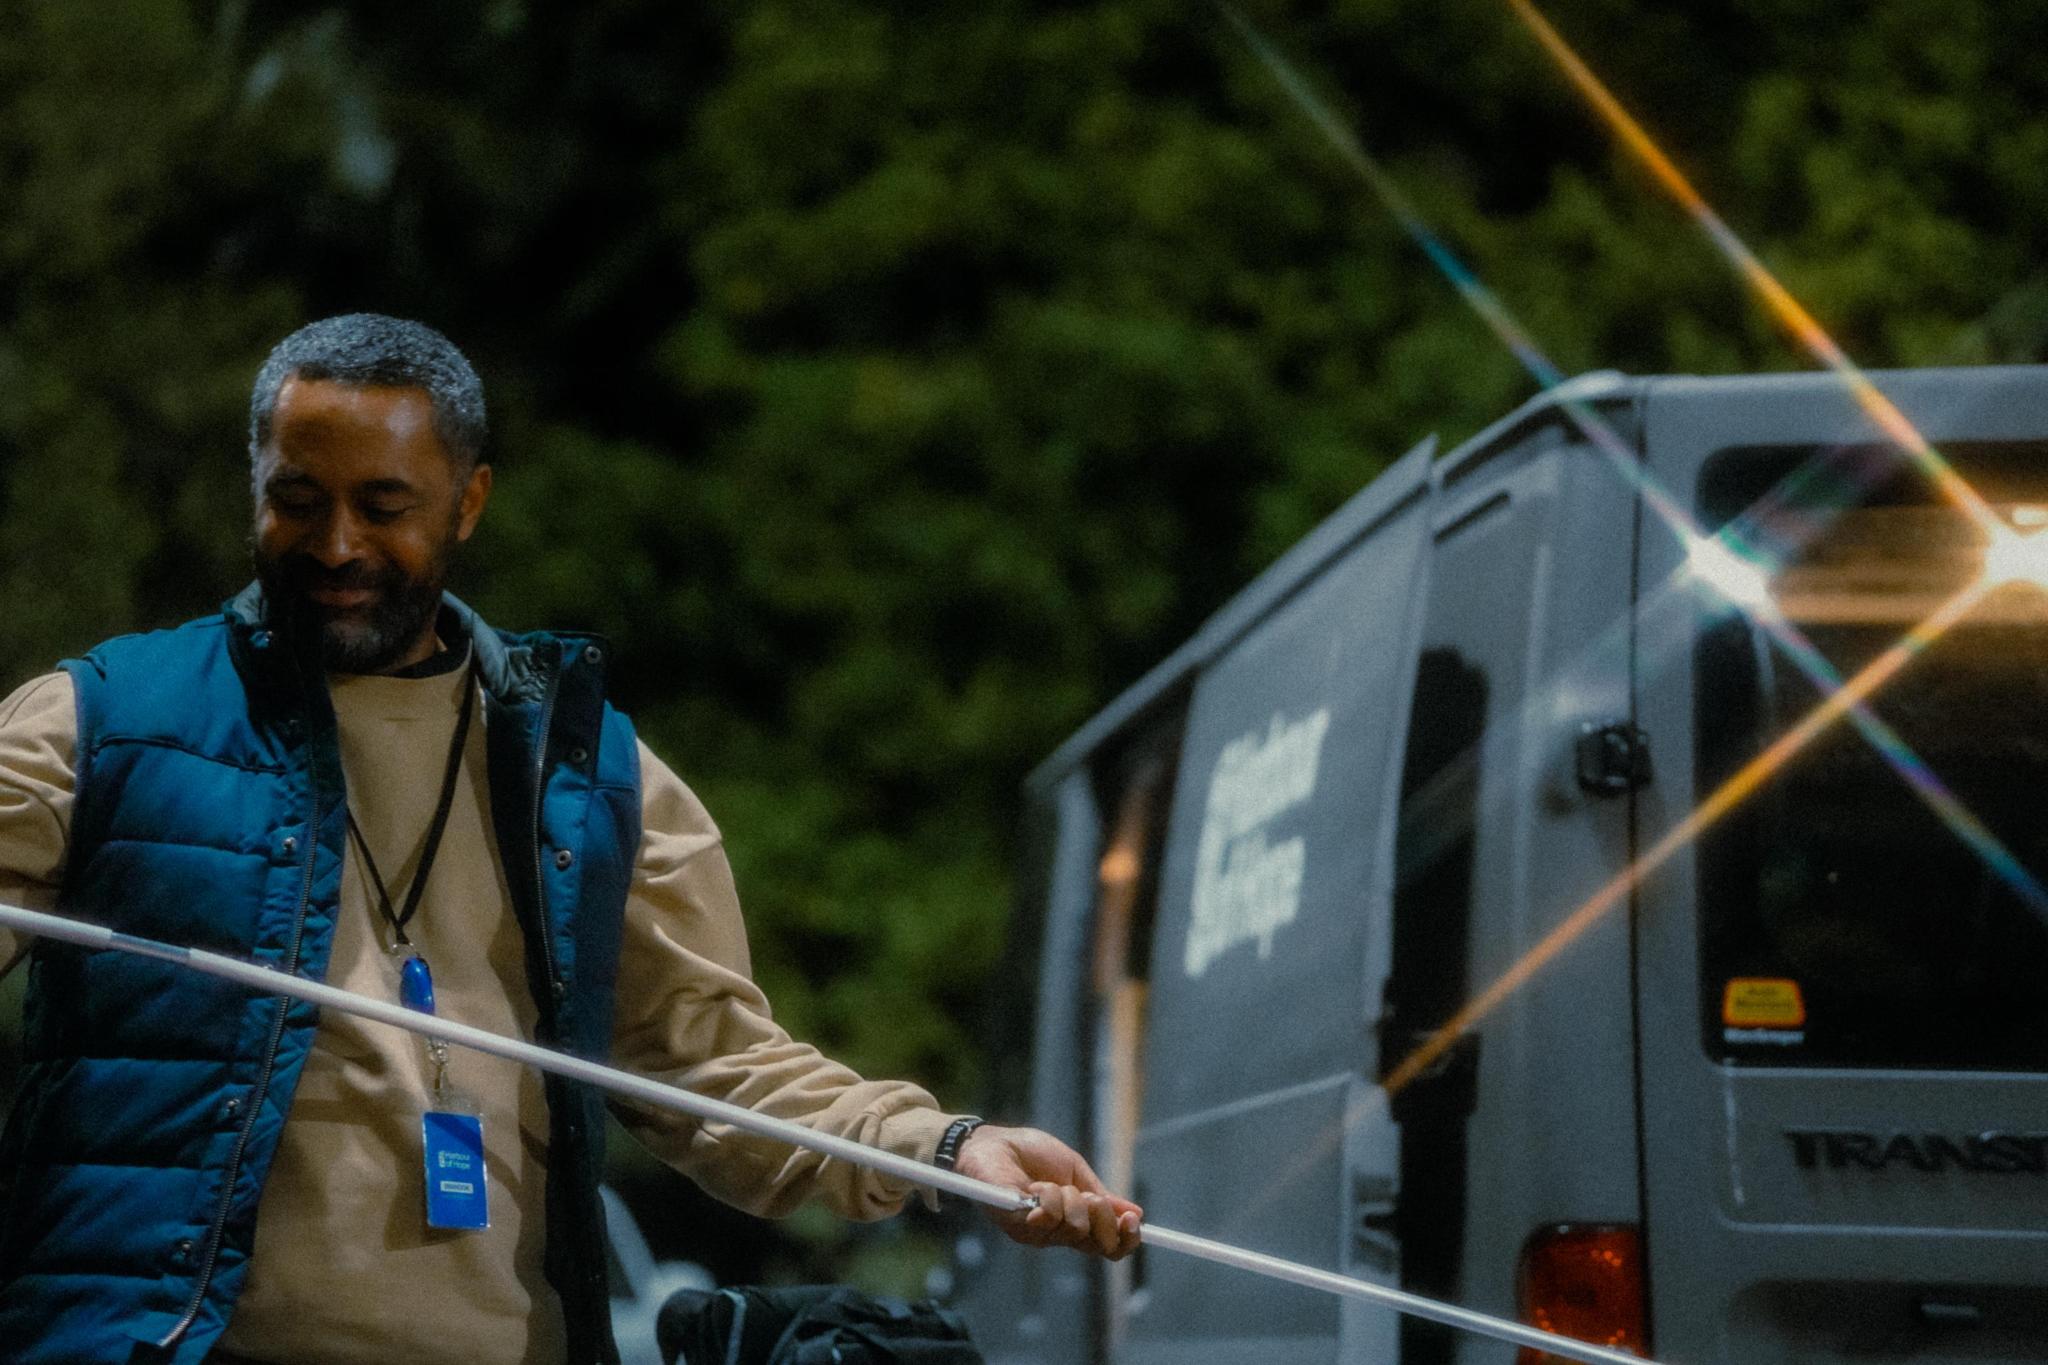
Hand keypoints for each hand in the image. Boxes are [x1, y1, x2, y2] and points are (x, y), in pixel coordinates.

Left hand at [952, 1124, 1142, 1259]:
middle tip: (1085, 1192)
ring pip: (1076, 1229)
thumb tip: (1136, 1212)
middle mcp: (1058, 1235)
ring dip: (1070, 1198)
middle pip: (1099, 1244)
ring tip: (1048, 1183)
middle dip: (1101, 1213)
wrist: (993, 1142)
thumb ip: (1102, 1194)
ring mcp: (1037, 1235)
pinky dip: (1048, 1197)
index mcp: (1075, 1223)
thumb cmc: (1031, 1154)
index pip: (1109, 1248)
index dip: (1126, 1238)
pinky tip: (1034, 1186)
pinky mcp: (1017, 1226)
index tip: (1133, 1218)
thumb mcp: (1076, 1171)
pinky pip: (1047, 1220)